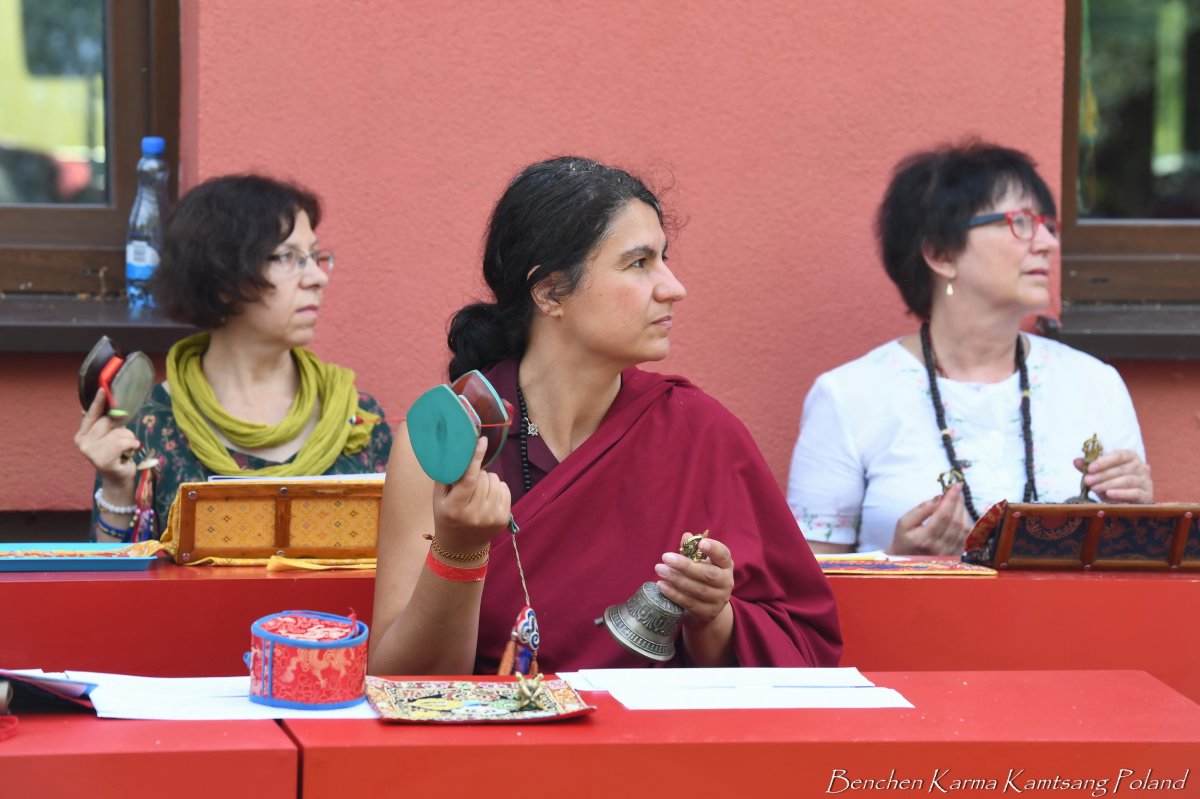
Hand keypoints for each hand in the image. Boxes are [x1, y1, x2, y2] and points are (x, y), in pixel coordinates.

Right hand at [75, 390, 139, 490]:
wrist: (118, 478)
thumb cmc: (116, 454)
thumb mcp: (109, 436)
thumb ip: (105, 422)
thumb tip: (92, 407)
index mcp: (82, 434)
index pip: (91, 414)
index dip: (98, 402)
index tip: (102, 389)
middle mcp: (82, 442)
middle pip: (108, 421)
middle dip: (122, 428)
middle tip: (122, 442)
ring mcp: (90, 451)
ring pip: (118, 432)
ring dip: (129, 439)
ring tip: (125, 450)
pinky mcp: (102, 459)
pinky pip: (123, 442)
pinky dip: (132, 446)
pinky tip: (129, 454)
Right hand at [431, 436, 510, 555]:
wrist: (461, 546)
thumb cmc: (447, 516)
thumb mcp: (439, 498)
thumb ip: (447, 475)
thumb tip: (456, 449)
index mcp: (455, 508)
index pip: (469, 479)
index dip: (476, 458)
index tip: (482, 441)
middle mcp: (474, 515)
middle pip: (483, 478)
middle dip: (478, 473)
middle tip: (471, 480)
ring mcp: (491, 518)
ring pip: (495, 481)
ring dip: (488, 480)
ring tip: (479, 489)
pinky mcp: (503, 519)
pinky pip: (505, 489)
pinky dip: (497, 487)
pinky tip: (489, 495)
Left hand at [655, 533, 734, 626]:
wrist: (708, 608)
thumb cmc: (702, 577)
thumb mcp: (700, 562)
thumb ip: (692, 549)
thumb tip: (686, 536)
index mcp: (726, 565)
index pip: (723, 555)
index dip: (714, 549)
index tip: (701, 543)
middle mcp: (726, 582)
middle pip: (708, 574)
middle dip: (685, 565)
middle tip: (666, 557)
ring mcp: (718, 599)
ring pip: (697, 589)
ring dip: (676, 579)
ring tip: (660, 570)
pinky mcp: (707, 613)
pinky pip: (689, 602)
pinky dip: (674, 594)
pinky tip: (662, 585)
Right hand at [889, 483, 971, 554]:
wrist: (906, 562)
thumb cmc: (904, 540)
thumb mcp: (904, 523)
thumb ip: (921, 509)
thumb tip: (940, 497)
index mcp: (924, 539)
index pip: (943, 515)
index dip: (951, 499)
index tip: (956, 485)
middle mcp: (940, 548)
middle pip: (956, 521)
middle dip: (959, 502)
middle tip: (957, 490)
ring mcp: (950, 554)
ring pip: (964, 528)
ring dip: (963, 511)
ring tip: (957, 501)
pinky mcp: (957, 555)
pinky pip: (967, 536)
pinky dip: (966, 521)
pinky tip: (960, 514)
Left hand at [1076, 449, 1152, 503]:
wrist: (1127, 503)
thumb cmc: (1113, 485)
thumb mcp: (1100, 475)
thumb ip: (1090, 468)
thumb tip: (1076, 461)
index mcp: (1131, 457)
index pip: (1119, 455)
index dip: (1104, 461)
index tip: (1090, 468)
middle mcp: (1141, 467)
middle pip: (1121, 469)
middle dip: (1102, 475)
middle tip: (1088, 480)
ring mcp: (1146, 481)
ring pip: (1127, 480)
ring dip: (1108, 484)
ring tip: (1094, 488)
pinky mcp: (1147, 495)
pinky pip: (1135, 493)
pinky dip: (1121, 493)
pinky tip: (1109, 494)